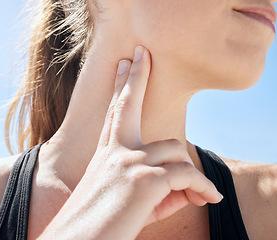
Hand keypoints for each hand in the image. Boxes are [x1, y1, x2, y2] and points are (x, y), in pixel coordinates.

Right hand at [44, 46, 222, 239]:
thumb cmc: (101, 225)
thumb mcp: (131, 202)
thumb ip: (158, 187)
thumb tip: (187, 183)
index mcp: (107, 154)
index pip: (115, 113)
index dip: (121, 87)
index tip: (123, 66)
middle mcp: (115, 151)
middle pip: (128, 104)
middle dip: (136, 76)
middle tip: (140, 53)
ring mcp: (128, 161)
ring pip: (176, 151)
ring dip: (190, 173)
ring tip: (201, 194)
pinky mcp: (144, 179)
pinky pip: (186, 175)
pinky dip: (202, 188)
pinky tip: (209, 198)